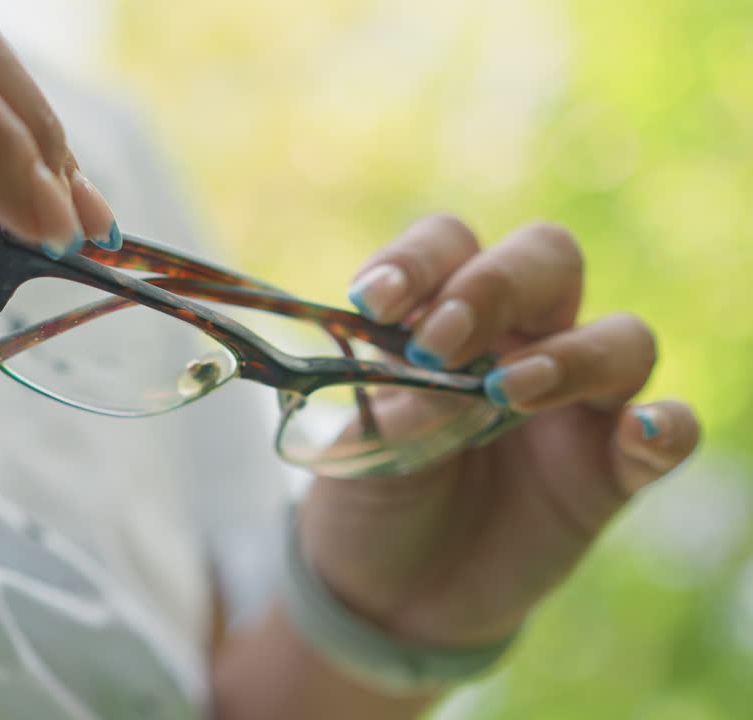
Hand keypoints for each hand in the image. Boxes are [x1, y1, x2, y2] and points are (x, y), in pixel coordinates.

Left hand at [306, 215, 701, 649]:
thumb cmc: (373, 500)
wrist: (392, 596)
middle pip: (546, 259)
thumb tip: (449, 380)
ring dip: (572, 355)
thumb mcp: (365, 453)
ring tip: (508, 393)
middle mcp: (518, 340)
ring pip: (621, 338)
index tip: (373, 301)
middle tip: (439, 343)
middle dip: (495, 284)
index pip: (449, 246)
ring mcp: (573, 403)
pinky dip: (664, 428)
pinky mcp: (612, 470)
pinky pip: (668, 433)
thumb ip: (406, 408)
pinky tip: (637, 436)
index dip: (418, 260)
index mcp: (444, 318)